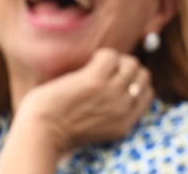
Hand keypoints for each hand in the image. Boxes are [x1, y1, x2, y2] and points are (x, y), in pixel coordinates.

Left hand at [13, 48, 152, 154]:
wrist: (40, 133)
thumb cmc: (59, 131)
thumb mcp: (97, 128)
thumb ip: (111, 112)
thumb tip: (116, 85)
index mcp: (124, 124)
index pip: (147, 94)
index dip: (136, 82)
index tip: (120, 79)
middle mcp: (122, 108)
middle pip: (142, 76)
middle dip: (128, 69)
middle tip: (109, 69)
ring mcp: (111, 93)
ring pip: (130, 63)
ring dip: (115, 60)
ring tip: (98, 65)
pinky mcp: (94, 80)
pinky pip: (110, 56)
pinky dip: (101, 54)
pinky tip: (89, 62)